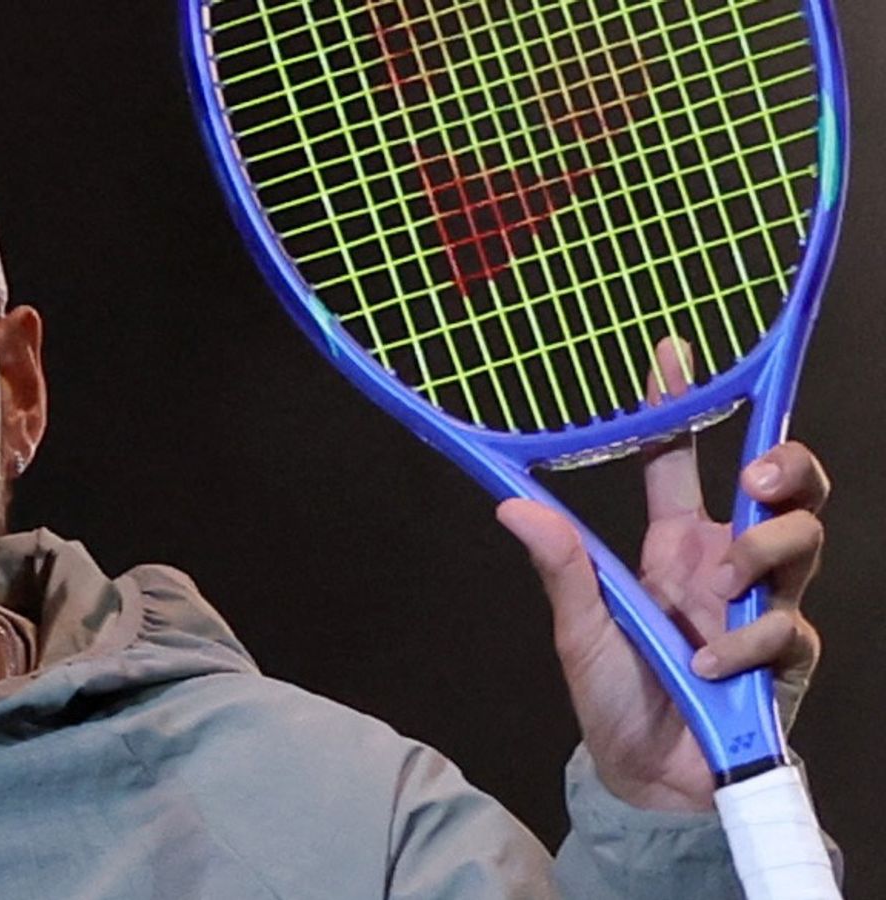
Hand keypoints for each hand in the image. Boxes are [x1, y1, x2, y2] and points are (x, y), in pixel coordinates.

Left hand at [496, 341, 827, 811]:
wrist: (647, 780)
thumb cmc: (614, 697)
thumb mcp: (579, 628)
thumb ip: (560, 567)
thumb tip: (509, 505)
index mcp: (675, 547)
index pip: (680, 461)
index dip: (680, 406)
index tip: (671, 351)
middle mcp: (725, 565)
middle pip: (785, 487)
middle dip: (787, 466)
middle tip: (758, 475)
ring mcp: (761, 608)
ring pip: (803, 541)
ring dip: (765, 553)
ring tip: (723, 585)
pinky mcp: (784, 659)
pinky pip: (788, 630)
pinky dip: (747, 645)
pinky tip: (708, 665)